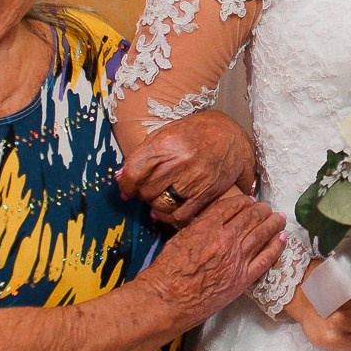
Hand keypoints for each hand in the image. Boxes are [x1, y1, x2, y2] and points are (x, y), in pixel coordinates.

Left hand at [118, 109, 256, 227]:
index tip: (127, 189)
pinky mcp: (207, 193)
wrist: (229, 136)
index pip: (133, 172)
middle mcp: (180, 160)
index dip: (126, 185)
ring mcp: (195, 178)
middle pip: (146, 190)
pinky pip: (179, 215)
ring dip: (156, 204)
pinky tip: (169, 209)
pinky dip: (169, 217)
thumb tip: (120, 179)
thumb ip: (143, 155)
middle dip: (143, 193)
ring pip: (161, 205)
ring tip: (160, 195)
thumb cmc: (194, 133)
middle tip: (149, 188)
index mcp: (165, 143)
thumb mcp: (166, 134)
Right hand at [137, 191, 286, 328]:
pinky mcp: (243, 278)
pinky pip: (266, 259)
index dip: (244, 201)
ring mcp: (237, 259)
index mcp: (208, 227)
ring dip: (273, 223)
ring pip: (262, 234)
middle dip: (262, 210)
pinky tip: (282, 239)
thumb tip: (215, 218)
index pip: (233, 206)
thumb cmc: (167, 272)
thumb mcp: (180, 238)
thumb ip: (200, 226)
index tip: (250, 201)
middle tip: (267, 208)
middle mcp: (226, 239)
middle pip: (251, 217)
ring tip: (279, 218)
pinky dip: (276, 247)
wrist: (168, 300)